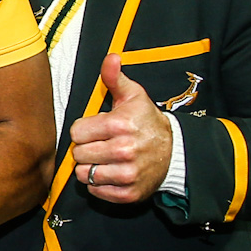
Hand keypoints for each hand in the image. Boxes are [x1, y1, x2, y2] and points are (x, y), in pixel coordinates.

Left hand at [70, 54, 171, 203]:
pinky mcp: (129, 192)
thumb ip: (115, 77)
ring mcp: (127, 174)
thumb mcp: (133, 96)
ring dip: (89, 167)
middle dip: (85, 149)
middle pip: (79, 154)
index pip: (77, 132)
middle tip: (98, 145)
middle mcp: (123, 150)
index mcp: (120, 125)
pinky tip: (109, 172)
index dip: (82, 130)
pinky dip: (98, 184)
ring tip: (102, 159)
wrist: (174, 151)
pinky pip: (96, 191)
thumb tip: (111, 57)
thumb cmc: (147, 122)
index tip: (94, 130)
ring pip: (84, 174)